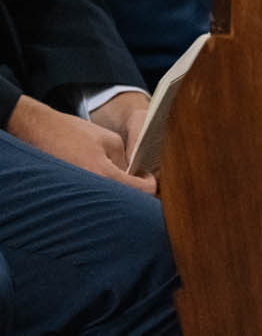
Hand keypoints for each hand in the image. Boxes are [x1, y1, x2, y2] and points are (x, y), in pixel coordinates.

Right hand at [5, 96, 155, 193]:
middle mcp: (90, 191)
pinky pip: (90, 201)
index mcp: (104, 174)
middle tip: (135, 179)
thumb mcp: (109, 140)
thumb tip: (135, 175)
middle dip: (135, 192)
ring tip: (116, 178)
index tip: (148, 174)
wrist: (35, 131)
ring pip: (107, 205)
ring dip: (117, 194)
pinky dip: (99, 194)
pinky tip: (99, 182)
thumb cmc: (71, 132)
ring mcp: (75, 197)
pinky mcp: (65, 198)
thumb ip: (127, 159)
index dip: (150, 183)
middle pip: (126, 203)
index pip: (143, 191)